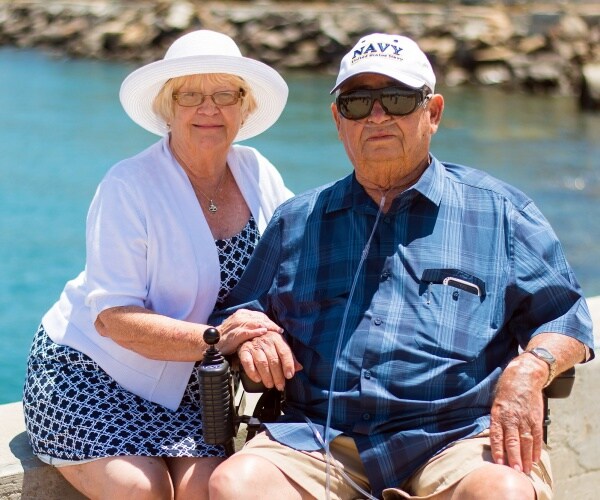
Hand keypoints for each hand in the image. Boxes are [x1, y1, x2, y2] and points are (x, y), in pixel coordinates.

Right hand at [216, 309, 282, 355]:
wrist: (212, 342)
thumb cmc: (228, 336)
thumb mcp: (240, 327)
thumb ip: (251, 325)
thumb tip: (266, 328)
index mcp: (242, 314)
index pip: (260, 316)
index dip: (270, 321)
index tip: (278, 328)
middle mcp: (240, 317)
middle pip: (260, 318)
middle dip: (271, 324)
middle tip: (280, 330)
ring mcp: (237, 324)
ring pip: (255, 323)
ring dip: (267, 327)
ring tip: (275, 331)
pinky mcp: (234, 333)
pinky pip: (247, 331)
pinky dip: (256, 331)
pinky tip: (263, 332)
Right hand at [237, 332, 301, 390]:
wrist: (250, 332)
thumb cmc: (267, 341)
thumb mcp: (280, 345)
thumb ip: (290, 357)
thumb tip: (299, 368)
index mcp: (277, 338)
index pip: (284, 352)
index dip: (288, 364)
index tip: (289, 376)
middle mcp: (266, 341)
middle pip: (273, 360)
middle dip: (278, 375)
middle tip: (280, 385)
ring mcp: (254, 345)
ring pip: (262, 362)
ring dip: (266, 376)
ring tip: (270, 384)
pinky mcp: (244, 350)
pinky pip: (247, 362)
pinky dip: (252, 372)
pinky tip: (257, 379)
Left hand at [489, 354, 547, 473]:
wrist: (525, 376)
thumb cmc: (507, 389)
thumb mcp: (496, 401)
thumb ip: (495, 418)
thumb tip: (493, 436)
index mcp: (498, 413)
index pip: (497, 435)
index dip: (498, 450)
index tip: (499, 463)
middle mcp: (512, 417)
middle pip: (513, 441)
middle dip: (514, 458)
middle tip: (515, 472)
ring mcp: (525, 418)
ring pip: (526, 442)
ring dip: (526, 457)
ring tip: (526, 470)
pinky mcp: (536, 418)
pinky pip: (537, 436)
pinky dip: (537, 448)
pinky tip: (536, 458)